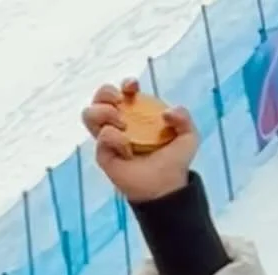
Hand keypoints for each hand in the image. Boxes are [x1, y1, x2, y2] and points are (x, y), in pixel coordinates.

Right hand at [82, 80, 199, 203]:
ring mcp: (109, 138)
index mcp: (136, 113)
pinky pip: (101, 137)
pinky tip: (127, 149)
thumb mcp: (188, 137)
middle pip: (100, 97)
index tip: (134, 87)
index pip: (123, 90)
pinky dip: (114, 137)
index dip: (126, 83)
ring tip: (122, 124)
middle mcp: (119, 123)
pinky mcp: (104, 154)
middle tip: (120, 103)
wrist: (167, 188)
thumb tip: (167, 112)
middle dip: (105, 92)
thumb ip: (184, 117)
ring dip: (103, 112)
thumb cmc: (174, 163)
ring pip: (89, 114)